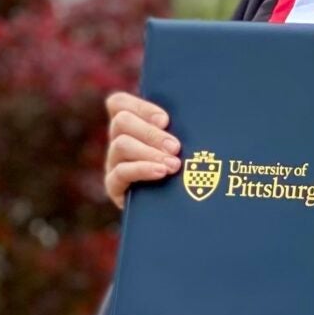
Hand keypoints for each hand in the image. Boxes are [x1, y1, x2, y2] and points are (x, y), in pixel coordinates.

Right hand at [105, 90, 179, 209]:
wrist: (178, 210)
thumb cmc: (184, 170)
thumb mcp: (181, 146)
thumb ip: (180, 130)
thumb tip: (199, 115)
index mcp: (131, 125)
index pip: (119, 103)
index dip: (141, 107)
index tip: (165, 120)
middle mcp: (118, 140)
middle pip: (121, 121)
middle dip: (151, 133)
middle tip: (176, 147)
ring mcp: (114, 162)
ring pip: (121, 145)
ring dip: (149, 152)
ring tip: (173, 164)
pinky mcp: (114, 186)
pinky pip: (121, 172)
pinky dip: (142, 170)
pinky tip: (161, 172)